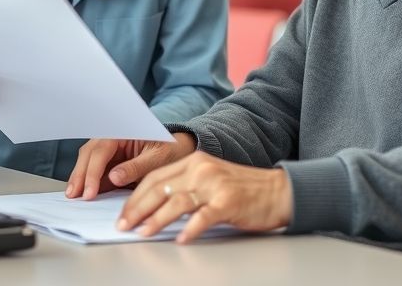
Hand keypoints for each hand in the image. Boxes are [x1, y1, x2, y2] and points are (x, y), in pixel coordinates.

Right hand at [65, 133, 196, 199]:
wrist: (181, 147)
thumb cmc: (171, 149)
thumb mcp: (158, 159)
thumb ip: (136, 167)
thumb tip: (113, 177)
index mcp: (123, 131)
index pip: (101, 150)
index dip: (92, 172)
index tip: (88, 192)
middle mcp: (113, 136)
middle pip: (89, 153)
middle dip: (80, 174)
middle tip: (73, 195)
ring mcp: (111, 148)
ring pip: (89, 160)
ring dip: (80, 177)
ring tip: (73, 195)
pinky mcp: (112, 159)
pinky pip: (97, 168)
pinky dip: (89, 180)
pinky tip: (83, 192)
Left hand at [116, 152, 292, 242]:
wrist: (278, 191)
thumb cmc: (242, 189)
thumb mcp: (209, 179)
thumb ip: (185, 186)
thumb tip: (153, 206)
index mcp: (193, 161)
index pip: (155, 177)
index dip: (135, 196)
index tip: (123, 213)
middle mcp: (201, 168)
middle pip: (160, 188)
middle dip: (137, 208)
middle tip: (124, 225)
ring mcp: (215, 184)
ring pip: (177, 202)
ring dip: (156, 219)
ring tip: (143, 232)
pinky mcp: (228, 201)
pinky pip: (203, 216)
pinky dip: (189, 229)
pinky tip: (180, 239)